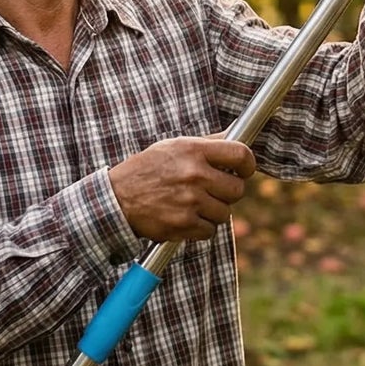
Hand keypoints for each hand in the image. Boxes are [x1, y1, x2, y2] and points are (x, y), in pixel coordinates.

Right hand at [108, 137, 256, 241]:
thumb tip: (236, 135)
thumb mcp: (175, 146)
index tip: (245, 169)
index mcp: (194, 151)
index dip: (248, 163)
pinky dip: (201, 227)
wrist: (116, 198)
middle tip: (214, 189)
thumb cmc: (147, 169)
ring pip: (224, 212)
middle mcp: (195, 175)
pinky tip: (186, 216)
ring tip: (194, 203)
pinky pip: (210, 230)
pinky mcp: (183, 224)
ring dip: (213, 211)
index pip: (240, 154)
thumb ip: (208, 143)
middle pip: (237, 189)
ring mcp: (190, 201)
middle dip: (229, 191)